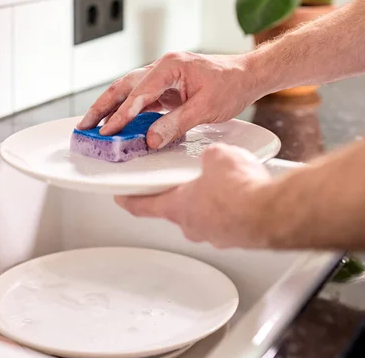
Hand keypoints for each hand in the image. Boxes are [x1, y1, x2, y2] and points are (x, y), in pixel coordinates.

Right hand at [78, 51, 259, 149]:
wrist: (247, 76)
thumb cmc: (231, 85)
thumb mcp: (205, 108)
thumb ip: (176, 123)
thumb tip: (151, 139)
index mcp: (171, 66)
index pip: (140, 92)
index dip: (122, 113)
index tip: (108, 130)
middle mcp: (163, 67)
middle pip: (125, 86)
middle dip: (103, 105)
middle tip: (85, 124)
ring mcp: (164, 76)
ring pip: (130, 90)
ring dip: (112, 106)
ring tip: (93, 124)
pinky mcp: (167, 86)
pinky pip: (142, 98)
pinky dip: (128, 110)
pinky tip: (118, 122)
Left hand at [116, 144, 271, 248]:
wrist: (271, 210)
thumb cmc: (240, 190)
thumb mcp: (216, 157)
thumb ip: (207, 157)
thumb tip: (212, 158)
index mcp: (179, 206)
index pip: (142, 205)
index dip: (129, 198)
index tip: (121, 196)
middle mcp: (194, 225)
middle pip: (176, 209)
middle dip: (181, 193)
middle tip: (187, 178)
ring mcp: (216, 235)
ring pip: (205, 216)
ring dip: (209, 201)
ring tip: (224, 182)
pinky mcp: (237, 237)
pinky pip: (227, 220)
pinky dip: (230, 208)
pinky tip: (241, 193)